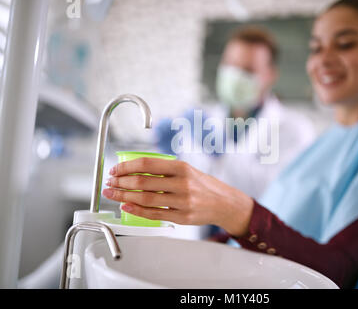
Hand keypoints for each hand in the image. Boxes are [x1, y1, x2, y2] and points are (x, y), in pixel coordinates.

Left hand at [102, 158, 253, 236]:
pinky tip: (126, 206)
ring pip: (145, 199)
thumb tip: (133, 171)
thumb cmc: (203, 185)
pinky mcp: (182, 217)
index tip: (115, 170)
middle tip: (110, 183)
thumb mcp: (187, 170)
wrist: (224, 203)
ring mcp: (182, 202)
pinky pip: (154, 214)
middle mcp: (182, 183)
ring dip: (124, 196)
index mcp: (182, 167)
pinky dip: (136, 210)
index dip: (127, 167)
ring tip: (113, 194)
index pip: (147, 164)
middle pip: (143, 182)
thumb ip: (164, 170)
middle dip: (121, 182)